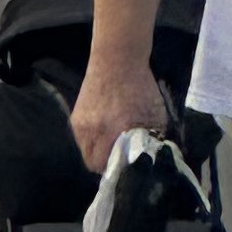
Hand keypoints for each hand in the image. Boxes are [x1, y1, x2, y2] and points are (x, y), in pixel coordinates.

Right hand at [72, 56, 171, 174]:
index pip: (108, 167)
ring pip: (86, 152)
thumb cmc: (141, 87)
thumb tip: (154, 160)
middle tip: (121, 160)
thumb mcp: (155, 116)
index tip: (129, 171)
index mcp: (114, 132)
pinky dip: (92, 141)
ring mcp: (81, 123)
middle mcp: (93, 130)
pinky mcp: (76, 115)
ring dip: (97, 154)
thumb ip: (153, 141)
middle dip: (107, 165)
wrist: (117, 58)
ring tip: (111, 147)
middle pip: (93, 163)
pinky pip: (81, 139)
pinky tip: (104, 133)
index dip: (119, 173)